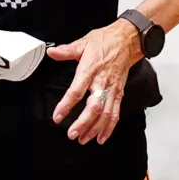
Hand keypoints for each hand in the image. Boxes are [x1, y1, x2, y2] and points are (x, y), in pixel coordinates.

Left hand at [47, 18, 141, 144]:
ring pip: (106, 114)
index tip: (57, 116)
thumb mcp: (83, 43)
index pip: (77, 91)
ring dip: (95, 129)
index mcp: (90, 69)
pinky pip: (115, 113)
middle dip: (83, 123)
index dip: (66, 105)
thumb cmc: (105, 41)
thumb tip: (51, 52)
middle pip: (94, 107)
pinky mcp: (119, 93)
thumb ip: (66, 51)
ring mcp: (112, 89)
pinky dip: (109, 128)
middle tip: (72, 134)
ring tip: (83, 139)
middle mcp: (102, 82)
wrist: (127, 40)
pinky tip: (101, 137)